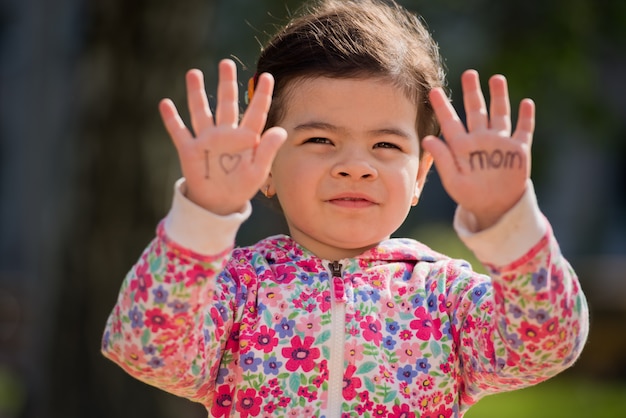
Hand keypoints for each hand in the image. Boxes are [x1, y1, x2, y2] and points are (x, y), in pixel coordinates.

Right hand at [159, 59, 286, 214]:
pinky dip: (172, 119)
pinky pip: (179, 132)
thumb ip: (268, 150)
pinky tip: (166, 104)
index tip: (267, 76)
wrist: (219, 203)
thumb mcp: (258, 171)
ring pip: (201, 112)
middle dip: (226, 84)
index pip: (256, 112)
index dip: (262, 95)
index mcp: (246, 138)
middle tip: (226, 63)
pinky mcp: (190, 150)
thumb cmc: (242, 186)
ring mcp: (207, 140)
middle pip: (226, 104)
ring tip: (194, 73)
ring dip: (197, 93)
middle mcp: (226, 133)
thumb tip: (280, 130)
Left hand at [422, 70, 534, 229]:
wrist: (494, 208)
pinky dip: (525, 117)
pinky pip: (523, 130)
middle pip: (476, 111)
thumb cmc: (470, 196)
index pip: (450, 122)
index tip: (433, 91)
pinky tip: (526, 103)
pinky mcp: (518, 150)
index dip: (442, 106)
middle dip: (472, 92)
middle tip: (468, 73)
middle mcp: (480, 139)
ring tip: (496, 79)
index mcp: (462, 146)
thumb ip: (442, 160)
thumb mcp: (453, 181)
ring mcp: (499, 143)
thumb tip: (428, 140)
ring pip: (499, 114)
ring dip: (499, 97)